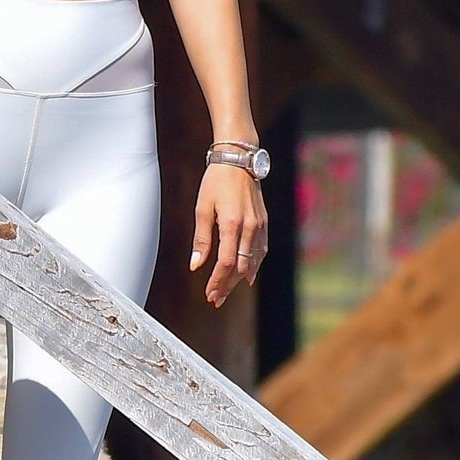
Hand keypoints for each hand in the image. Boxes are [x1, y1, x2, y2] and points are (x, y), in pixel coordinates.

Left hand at [189, 164, 266, 306]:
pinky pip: (261, 249)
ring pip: (253, 260)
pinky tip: (247, 275)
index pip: (225, 262)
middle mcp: (250, 226)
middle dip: (227, 285)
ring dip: (239, 278)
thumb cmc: (216, 181)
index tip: (209, 293)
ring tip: (227, 290)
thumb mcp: (202, 208)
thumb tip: (196, 265)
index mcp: (232, 223)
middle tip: (215, 299)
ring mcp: (260, 224)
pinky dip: (254, 264)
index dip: (217, 281)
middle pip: (240, 266)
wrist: (238, 160)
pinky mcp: (264, 222)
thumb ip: (201, 238)